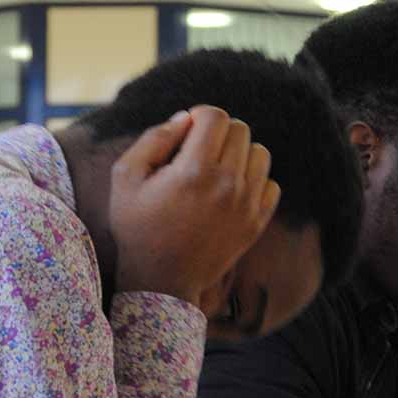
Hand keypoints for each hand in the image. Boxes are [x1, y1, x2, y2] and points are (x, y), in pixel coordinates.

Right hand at [108, 106, 280, 312]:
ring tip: (216, 170)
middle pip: (240, 130)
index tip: (187, 133)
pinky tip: (230, 191)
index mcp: (194, 170)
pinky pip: (271, 184)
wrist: (161, 281)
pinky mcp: (256, 223)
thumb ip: (154, 138)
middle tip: (199, 152)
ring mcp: (246, 205)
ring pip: (260, 153)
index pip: (216, 116)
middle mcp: (227, 184)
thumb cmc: (137, 227)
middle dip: (219, 133)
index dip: (199, 117)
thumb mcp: (125, 177)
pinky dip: (254, 181)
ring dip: (239, 154)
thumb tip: (185, 118)